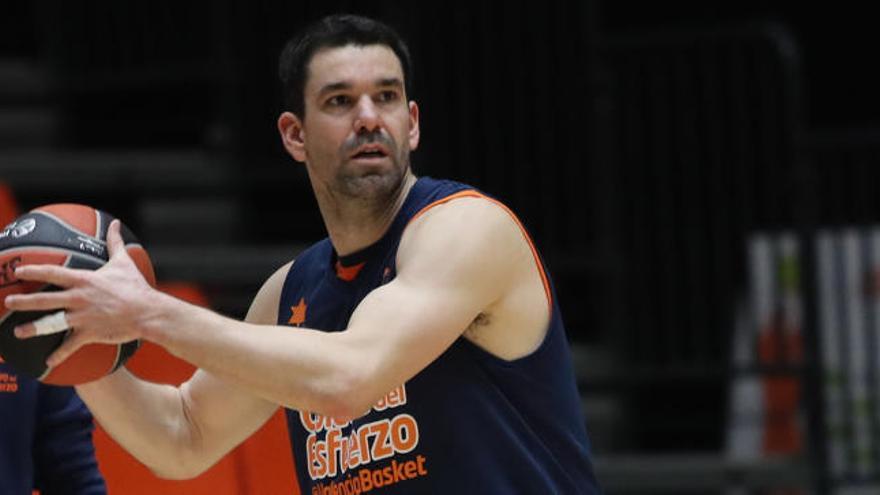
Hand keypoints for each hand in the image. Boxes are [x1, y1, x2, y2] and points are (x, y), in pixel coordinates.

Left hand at [5, 220, 155, 366]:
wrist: (148, 312)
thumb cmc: (136, 287)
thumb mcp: (123, 262)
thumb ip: (114, 242)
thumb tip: (114, 224)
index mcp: (84, 280)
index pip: (53, 273)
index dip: (34, 271)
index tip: (18, 271)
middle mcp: (79, 298)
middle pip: (45, 299)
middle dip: (24, 301)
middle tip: (8, 302)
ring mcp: (83, 317)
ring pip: (52, 323)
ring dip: (33, 328)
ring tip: (18, 332)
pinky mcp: (90, 333)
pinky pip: (70, 345)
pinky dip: (59, 354)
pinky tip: (48, 361)